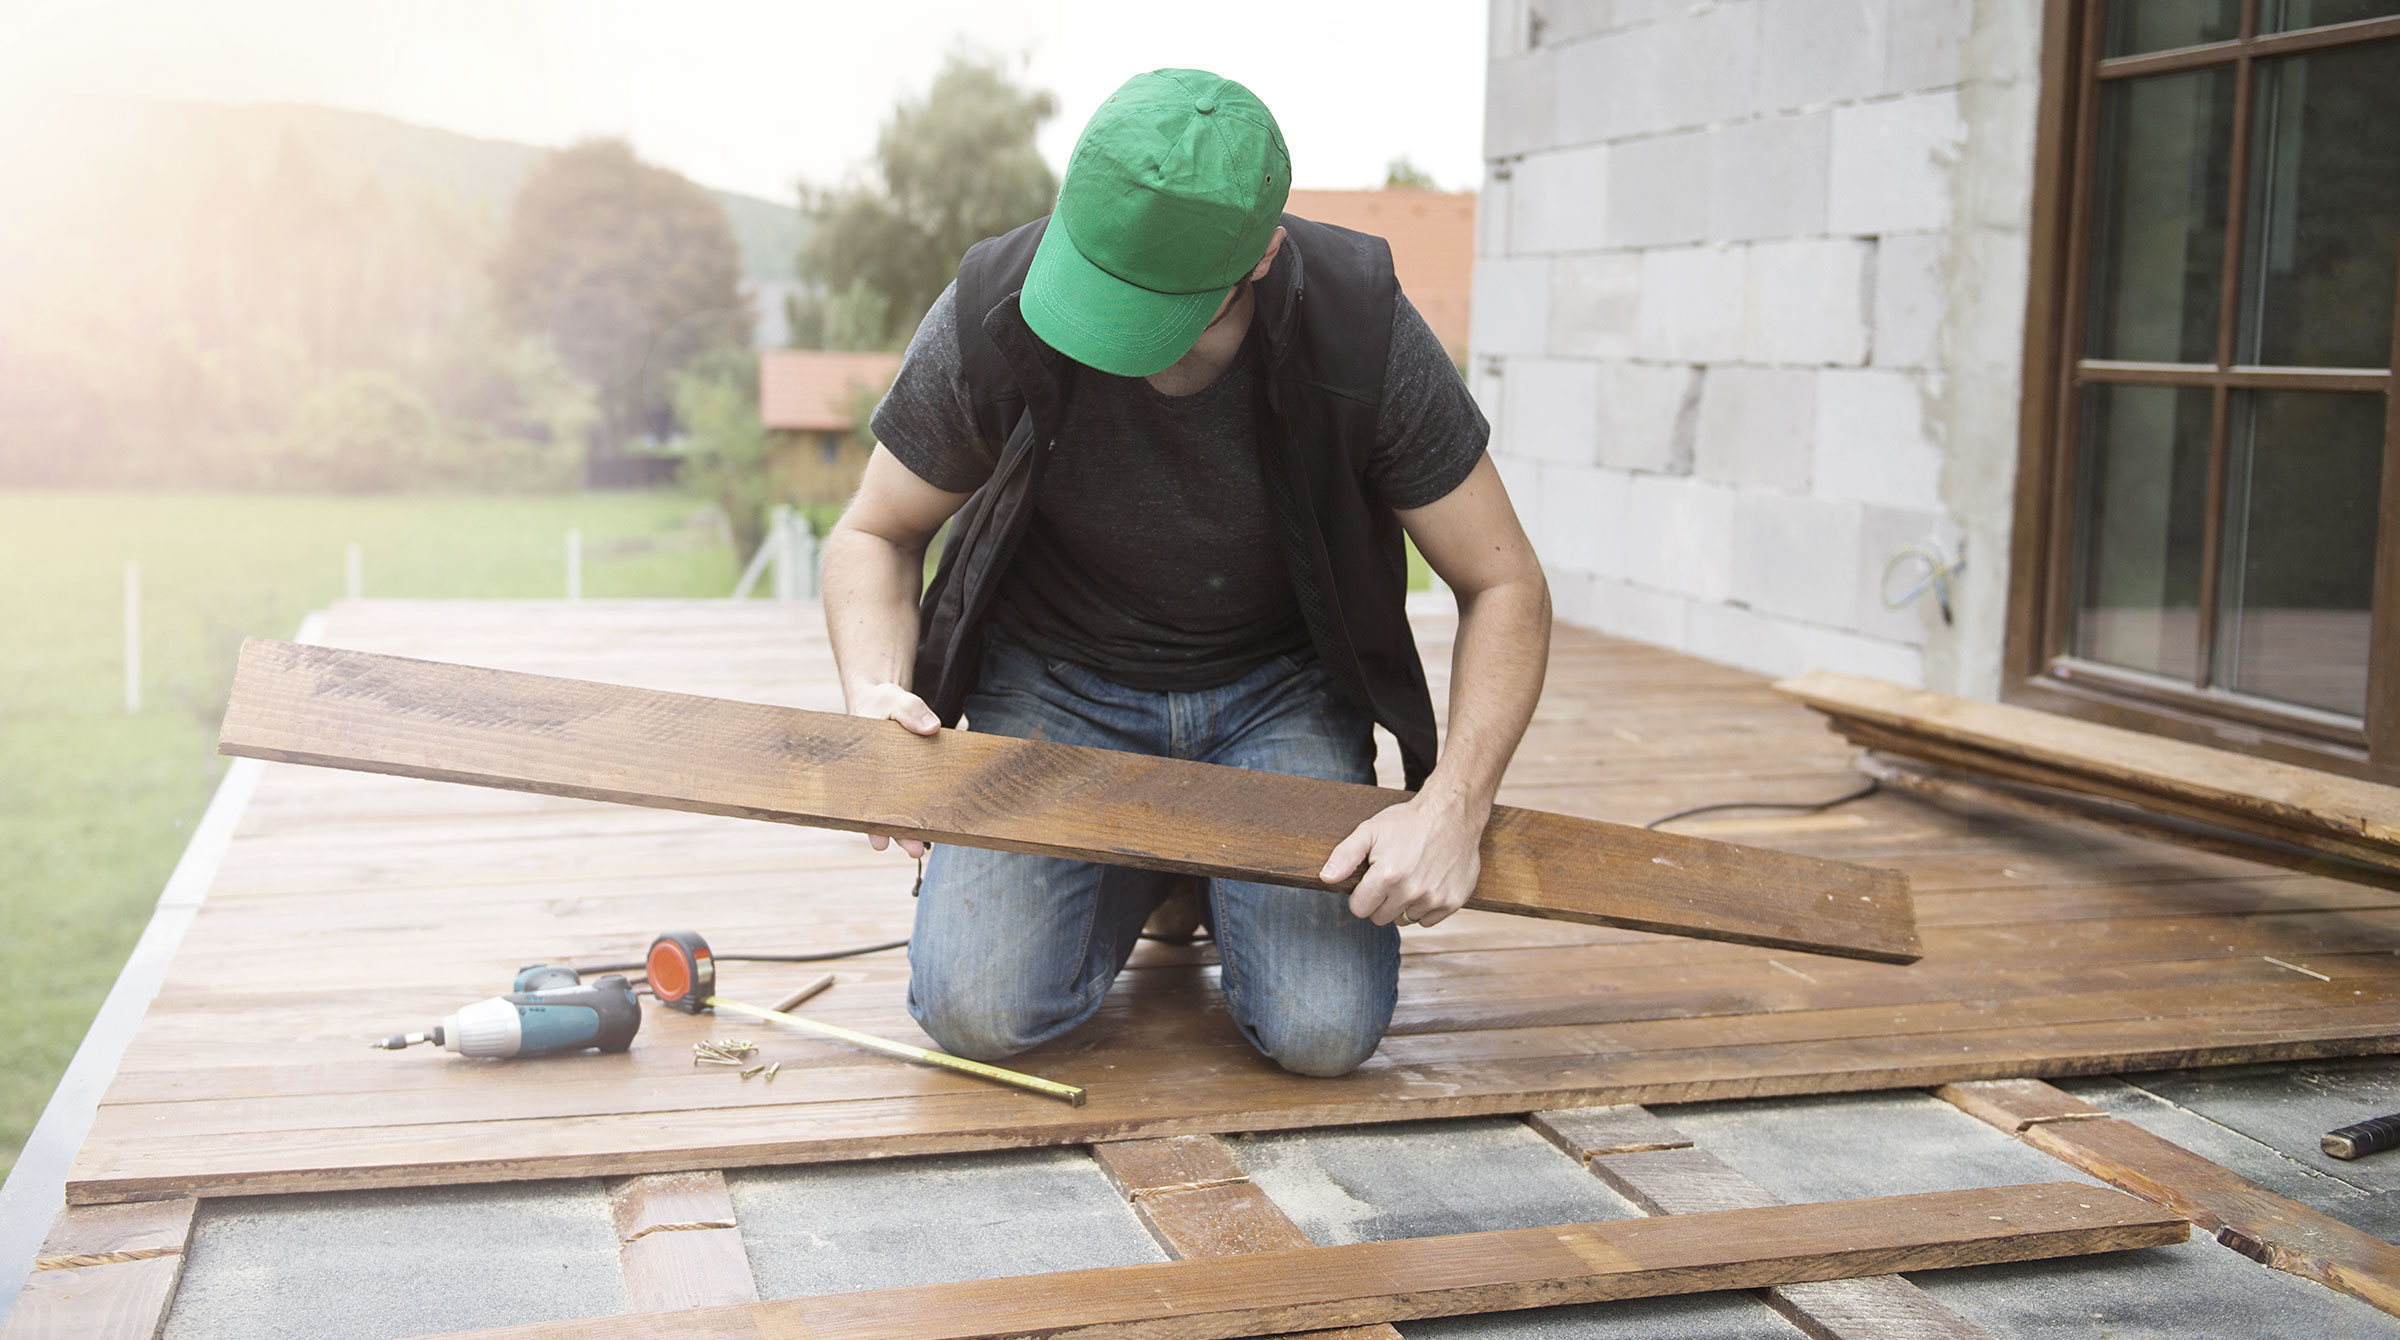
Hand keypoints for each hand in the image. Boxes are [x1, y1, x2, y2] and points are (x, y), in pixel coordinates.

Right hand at [848, 681, 937, 857]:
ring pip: (902, 808)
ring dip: (913, 826)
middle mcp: (876, 779)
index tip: (879, 843)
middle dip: (898, 833)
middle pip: (885, 812)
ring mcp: (893, 780)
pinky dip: (927, 808)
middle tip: (915, 850)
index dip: (871, 824)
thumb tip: (932, 728)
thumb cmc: (881, 702)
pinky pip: (918, 794)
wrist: (882, 699)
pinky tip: (941, 822)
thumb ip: (910, 710)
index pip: (863, 801)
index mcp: (863, 766)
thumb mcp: (892, 699)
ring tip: (926, 846)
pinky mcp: (910, 775)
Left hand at [1318, 790, 1485, 927]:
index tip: (1371, 880)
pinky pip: (1429, 920)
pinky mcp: (1453, 902)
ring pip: (1405, 920)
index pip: (1359, 909)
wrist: (1452, 813)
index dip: (1361, 895)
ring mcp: (1434, 898)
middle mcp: (1411, 891)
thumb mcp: (1370, 830)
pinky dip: (1426, 907)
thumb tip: (1326, 878)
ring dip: (1404, 905)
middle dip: (1381, 901)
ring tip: (1411, 878)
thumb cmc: (1408, 822)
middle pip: (1381, 918)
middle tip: (1392, 876)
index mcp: (1387, 876)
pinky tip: (1428, 883)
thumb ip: (1345, 856)